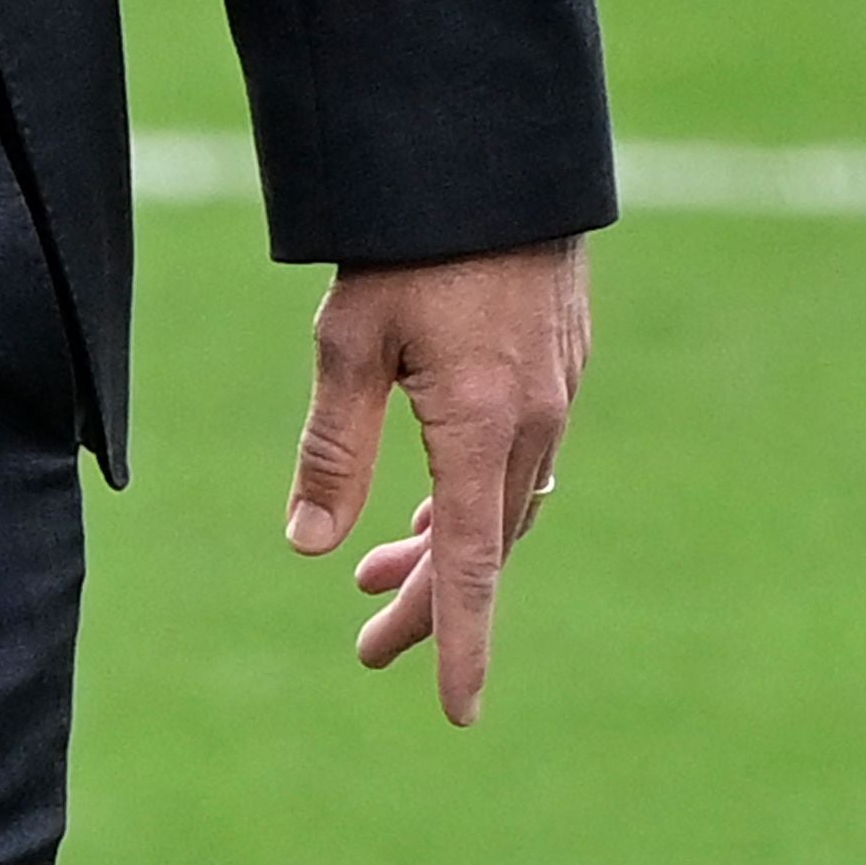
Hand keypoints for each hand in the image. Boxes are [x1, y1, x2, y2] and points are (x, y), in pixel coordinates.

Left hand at [285, 232, 588, 725]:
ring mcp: (554, 395)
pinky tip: (436, 500)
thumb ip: (332, 445)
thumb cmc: (410, 243)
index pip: (469, 566)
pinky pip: (519, 462)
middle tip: (368, 647)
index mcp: (485, 429)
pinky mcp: (556, 365)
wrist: (492, 155)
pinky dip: (473, 496)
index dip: (455, 639)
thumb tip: (308, 544)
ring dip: (441, 545)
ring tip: (376, 576)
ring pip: (501, 504)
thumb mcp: (350, 341)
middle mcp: (533, 424)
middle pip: (481, 545)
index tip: (454, 710)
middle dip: (425, 601)